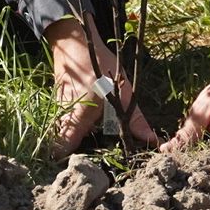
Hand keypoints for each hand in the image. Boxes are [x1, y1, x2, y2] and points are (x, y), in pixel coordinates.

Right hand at [45, 16, 156, 156]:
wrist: (74, 42)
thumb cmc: (100, 65)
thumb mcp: (124, 92)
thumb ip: (136, 120)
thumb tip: (153, 141)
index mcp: (80, 116)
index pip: (62, 147)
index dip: (66, 160)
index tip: (79, 167)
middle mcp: (65, 115)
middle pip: (62, 144)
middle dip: (74, 153)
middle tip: (91, 157)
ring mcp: (57, 109)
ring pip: (62, 133)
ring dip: (72, 140)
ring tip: (90, 140)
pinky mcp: (56, 104)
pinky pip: (61, 122)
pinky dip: (70, 127)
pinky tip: (84, 124)